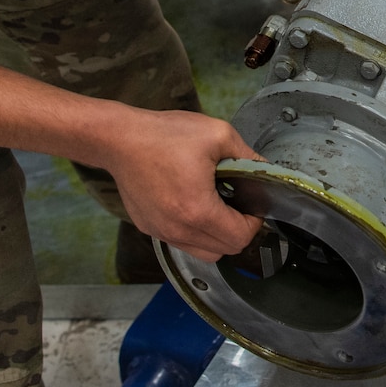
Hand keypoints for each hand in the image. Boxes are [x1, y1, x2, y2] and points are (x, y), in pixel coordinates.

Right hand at [90, 108, 263, 261]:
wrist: (120, 139)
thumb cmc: (165, 135)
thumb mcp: (217, 134)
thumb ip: (248, 156)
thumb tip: (266, 171)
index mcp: (198, 210)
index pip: (240, 238)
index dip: (254, 223)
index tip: (252, 203)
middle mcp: (178, 229)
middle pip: (224, 251)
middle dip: (238, 230)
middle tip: (238, 204)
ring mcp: (161, 232)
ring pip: (203, 252)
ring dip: (217, 236)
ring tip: (216, 205)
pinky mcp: (149, 228)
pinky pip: (181, 242)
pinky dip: (194, 231)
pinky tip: (192, 203)